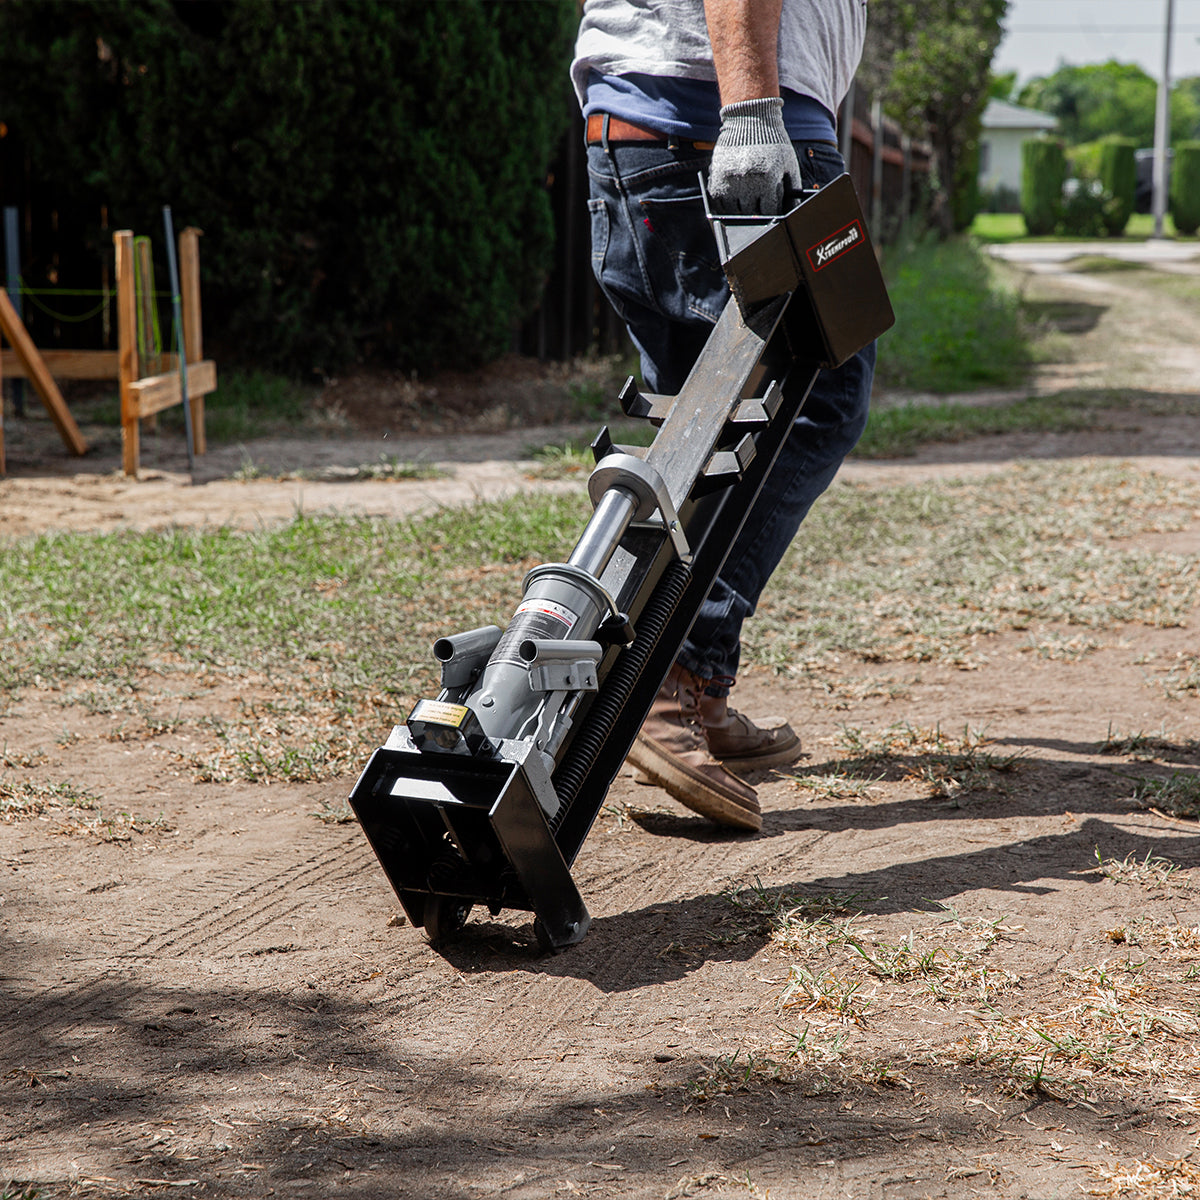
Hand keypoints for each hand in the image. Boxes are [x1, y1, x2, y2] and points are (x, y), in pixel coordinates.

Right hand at [707, 96, 799, 215]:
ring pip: (733, 211)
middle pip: (751, 213)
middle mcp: (748, 181)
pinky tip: (732, 196)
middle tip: (758, 204)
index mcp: (768, 179)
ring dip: (740, 209)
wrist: (750, 120)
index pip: (769, 210)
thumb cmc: (772, 142)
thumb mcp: (788, 163)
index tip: (771, 208)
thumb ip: (793, 186)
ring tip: (746, 200)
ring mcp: (730, 180)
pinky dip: (724, 203)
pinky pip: (718, 202)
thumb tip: (792, 209)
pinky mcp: (717, 176)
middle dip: (757, 211)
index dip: (772, 212)